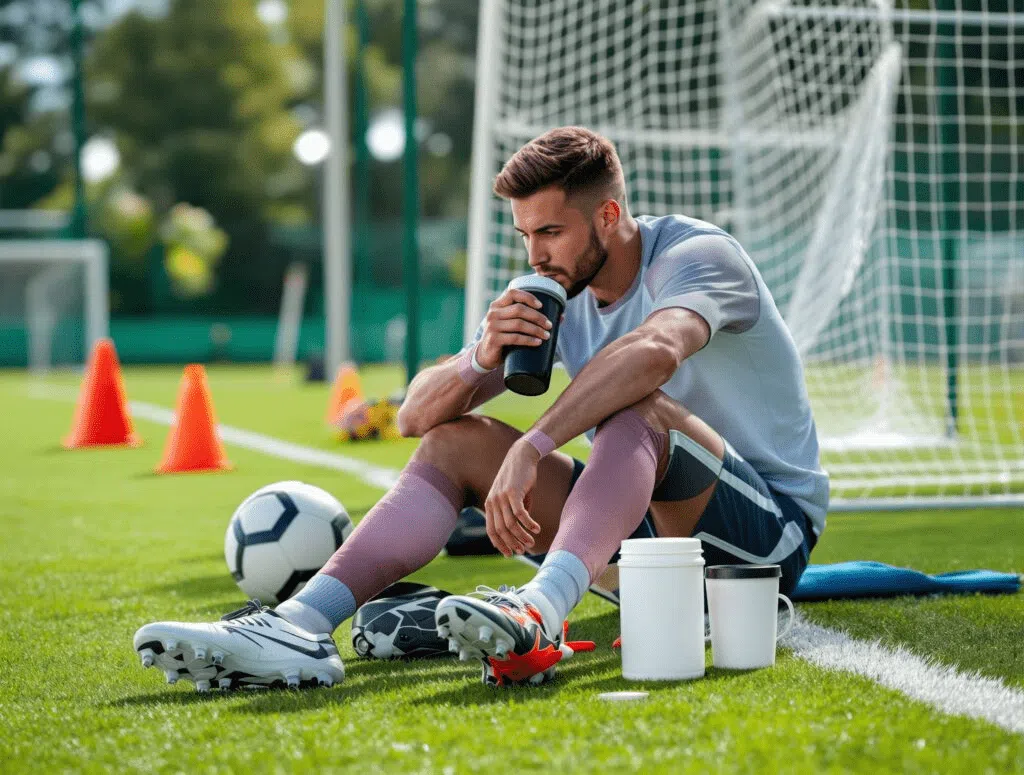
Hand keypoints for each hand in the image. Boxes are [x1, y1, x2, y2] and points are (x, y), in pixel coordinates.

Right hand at [475, 289, 553, 370]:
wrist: (486, 355)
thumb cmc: (504, 337)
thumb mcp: (512, 325)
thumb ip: (530, 319)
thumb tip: (561, 317)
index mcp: (497, 305)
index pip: (513, 293)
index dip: (528, 297)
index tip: (541, 305)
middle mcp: (493, 313)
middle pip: (519, 309)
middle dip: (538, 317)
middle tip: (549, 325)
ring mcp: (492, 326)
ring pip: (519, 324)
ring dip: (536, 329)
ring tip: (547, 335)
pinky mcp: (494, 339)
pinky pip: (515, 338)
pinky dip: (529, 340)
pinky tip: (538, 342)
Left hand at [485, 441, 542, 556]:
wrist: (521, 456)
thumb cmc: (519, 477)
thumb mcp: (515, 497)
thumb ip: (515, 512)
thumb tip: (522, 529)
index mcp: (490, 504)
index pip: (491, 530)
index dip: (500, 544)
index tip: (509, 553)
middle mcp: (493, 502)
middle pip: (501, 530)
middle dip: (512, 543)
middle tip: (523, 549)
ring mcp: (501, 497)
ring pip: (511, 525)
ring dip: (522, 536)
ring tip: (531, 542)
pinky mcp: (513, 492)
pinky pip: (520, 514)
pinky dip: (528, 524)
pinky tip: (537, 529)